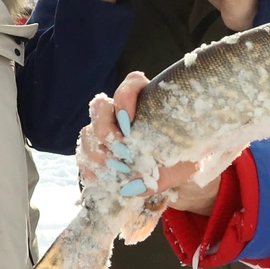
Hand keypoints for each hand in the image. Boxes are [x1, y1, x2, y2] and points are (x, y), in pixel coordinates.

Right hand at [77, 72, 219, 213]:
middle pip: (100, 107)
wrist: (176, 174)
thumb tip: (136, 185)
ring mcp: (106, 132)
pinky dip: (92, 170)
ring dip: (98, 154)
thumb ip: (166, 172)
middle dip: (106, 130)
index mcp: (148, 101)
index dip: (125, 97)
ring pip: (87, 133)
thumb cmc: (184, 160)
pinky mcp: (98, 153)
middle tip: (122, 152)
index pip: (132, 84)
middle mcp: (122, 113)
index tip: (129, 119)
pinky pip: (84, 158)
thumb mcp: (185, 164)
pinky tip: (107, 180)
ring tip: (117, 171)